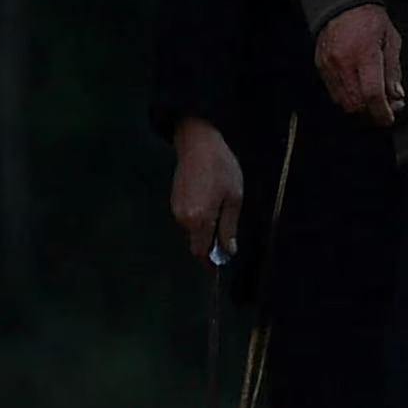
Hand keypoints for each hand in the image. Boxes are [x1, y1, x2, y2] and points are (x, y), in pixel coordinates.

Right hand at [166, 117, 248, 262]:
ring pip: (192, 228)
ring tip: (222, 209)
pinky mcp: (174, 200)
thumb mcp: (234, 198)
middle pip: (195, 240)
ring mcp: (175, 209)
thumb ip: (229, 227)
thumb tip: (228, 251)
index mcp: (198, 220)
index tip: (219, 264)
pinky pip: (188, 216)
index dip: (209, 261)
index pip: (200, 251)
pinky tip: (210, 201)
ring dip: (205, 227)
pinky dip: (199, 216)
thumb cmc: (221, 168)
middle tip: (228, 234)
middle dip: (210, 242)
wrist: (198, 143)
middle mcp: (182, 219)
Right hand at [314, 1, 405, 122]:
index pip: (372, 93)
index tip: (389, 118)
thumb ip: (393, 69)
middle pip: (356, 103)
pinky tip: (359, 90)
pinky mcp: (321, 68)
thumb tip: (396, 95)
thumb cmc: (371, 20)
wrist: (341, 3)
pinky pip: (333, 93)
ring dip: (360, 107)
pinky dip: (347, 98)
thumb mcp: (391, 40)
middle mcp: (344, 64)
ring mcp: (329, 67)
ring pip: (343, 102)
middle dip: (372, 111)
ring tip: (374, 99)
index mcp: (365, 54)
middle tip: (387, 107)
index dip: (381, 111)